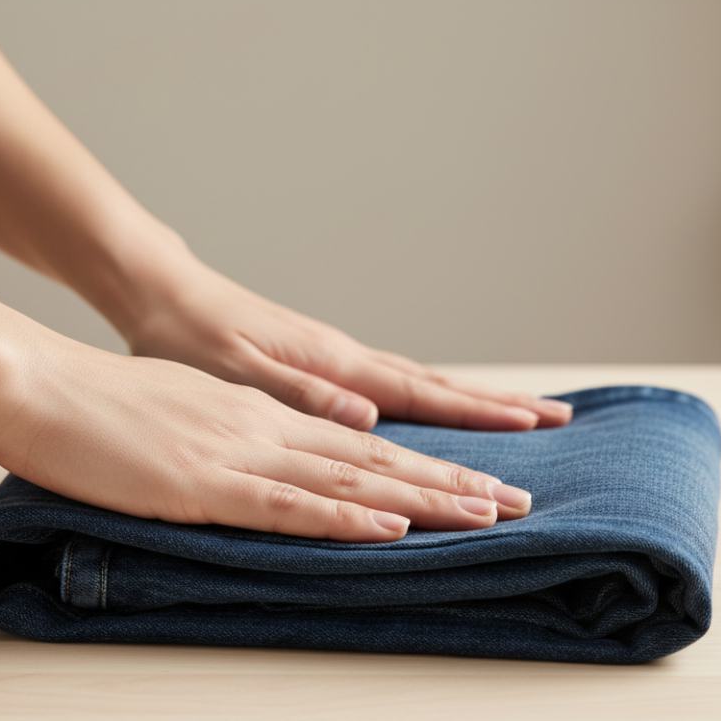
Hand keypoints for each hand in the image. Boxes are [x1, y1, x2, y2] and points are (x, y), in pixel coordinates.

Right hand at [0, 340, 534, 541]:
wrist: (46, 381)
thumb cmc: (108, 403)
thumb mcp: (190, 412)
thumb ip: (243, 433)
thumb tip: (284, 454)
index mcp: (268, 414)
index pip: (366, 442)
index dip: (428, 460)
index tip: (480, 478)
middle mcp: (273, 426)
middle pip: (380, 457)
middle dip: (454, 479)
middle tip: (517, 499)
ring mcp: (244, 452)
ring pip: (353, 477)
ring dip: (423, 497)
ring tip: (486, 512)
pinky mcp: (209, 480)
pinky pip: (290, 502)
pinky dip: (345, 515)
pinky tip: (390, 525)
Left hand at [124, 259, 572, 431]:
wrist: (162, 291)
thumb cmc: (189, 335)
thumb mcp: (236, 372)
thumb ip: (303, 394)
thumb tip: (372, 415)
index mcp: (334, 364)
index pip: (422, 395)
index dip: (478, 417)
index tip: (532, 428)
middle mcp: (347, 360)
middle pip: (439, 386)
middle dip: (499, 408)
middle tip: (558, 420)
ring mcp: (338, 358)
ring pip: (422, 383)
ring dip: (474, 402)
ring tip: (521, 414)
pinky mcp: (322, 363)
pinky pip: (395, 383)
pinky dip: (432, 397)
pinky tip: (438, 407)